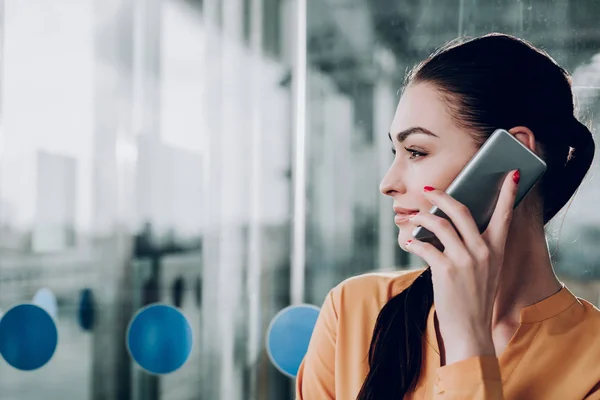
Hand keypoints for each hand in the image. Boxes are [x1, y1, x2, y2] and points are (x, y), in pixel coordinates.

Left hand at [405, 170, 519, 363]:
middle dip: (441, 196)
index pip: (504, 214)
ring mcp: (465, 260)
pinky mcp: (447, 270)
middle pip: (461, 211)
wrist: (471, 329)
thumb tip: (450, 225)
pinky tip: (408, 241)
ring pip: (440, 225)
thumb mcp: (485, 270)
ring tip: (410, 217)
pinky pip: (425, 247)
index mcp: (497, 249)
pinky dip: (414, 242)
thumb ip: (476, 247)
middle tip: (426, 189)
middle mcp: (483, 251)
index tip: (510, 173)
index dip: (508, 193)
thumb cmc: (474, 297)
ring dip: (421, 218)